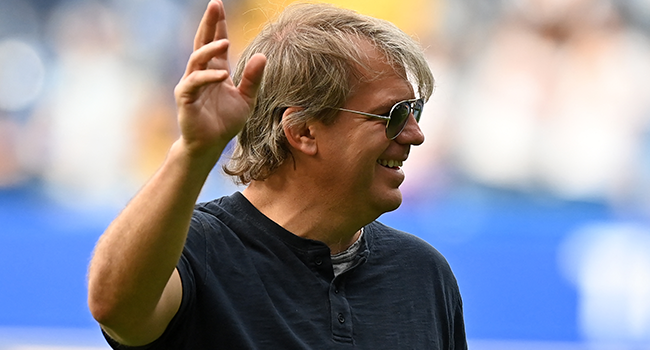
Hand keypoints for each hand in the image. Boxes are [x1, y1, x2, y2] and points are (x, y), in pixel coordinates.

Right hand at [174, 0, 265, 159]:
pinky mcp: (185, 98)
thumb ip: (253, 79)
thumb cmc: (225, 122)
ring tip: (226, 41)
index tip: (220, 6)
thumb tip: (263, 56)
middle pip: (203, 42)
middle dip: (209, 24)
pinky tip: (223, 75)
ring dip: (210, 49)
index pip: (216, 43)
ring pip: (197, 59)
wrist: (210, 145)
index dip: (219, 25)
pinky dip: (209, 77)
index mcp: (215, 71)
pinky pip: (195, 83)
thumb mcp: (246, 99)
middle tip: (215, 4)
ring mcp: (191, 84)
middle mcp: (201, 73)